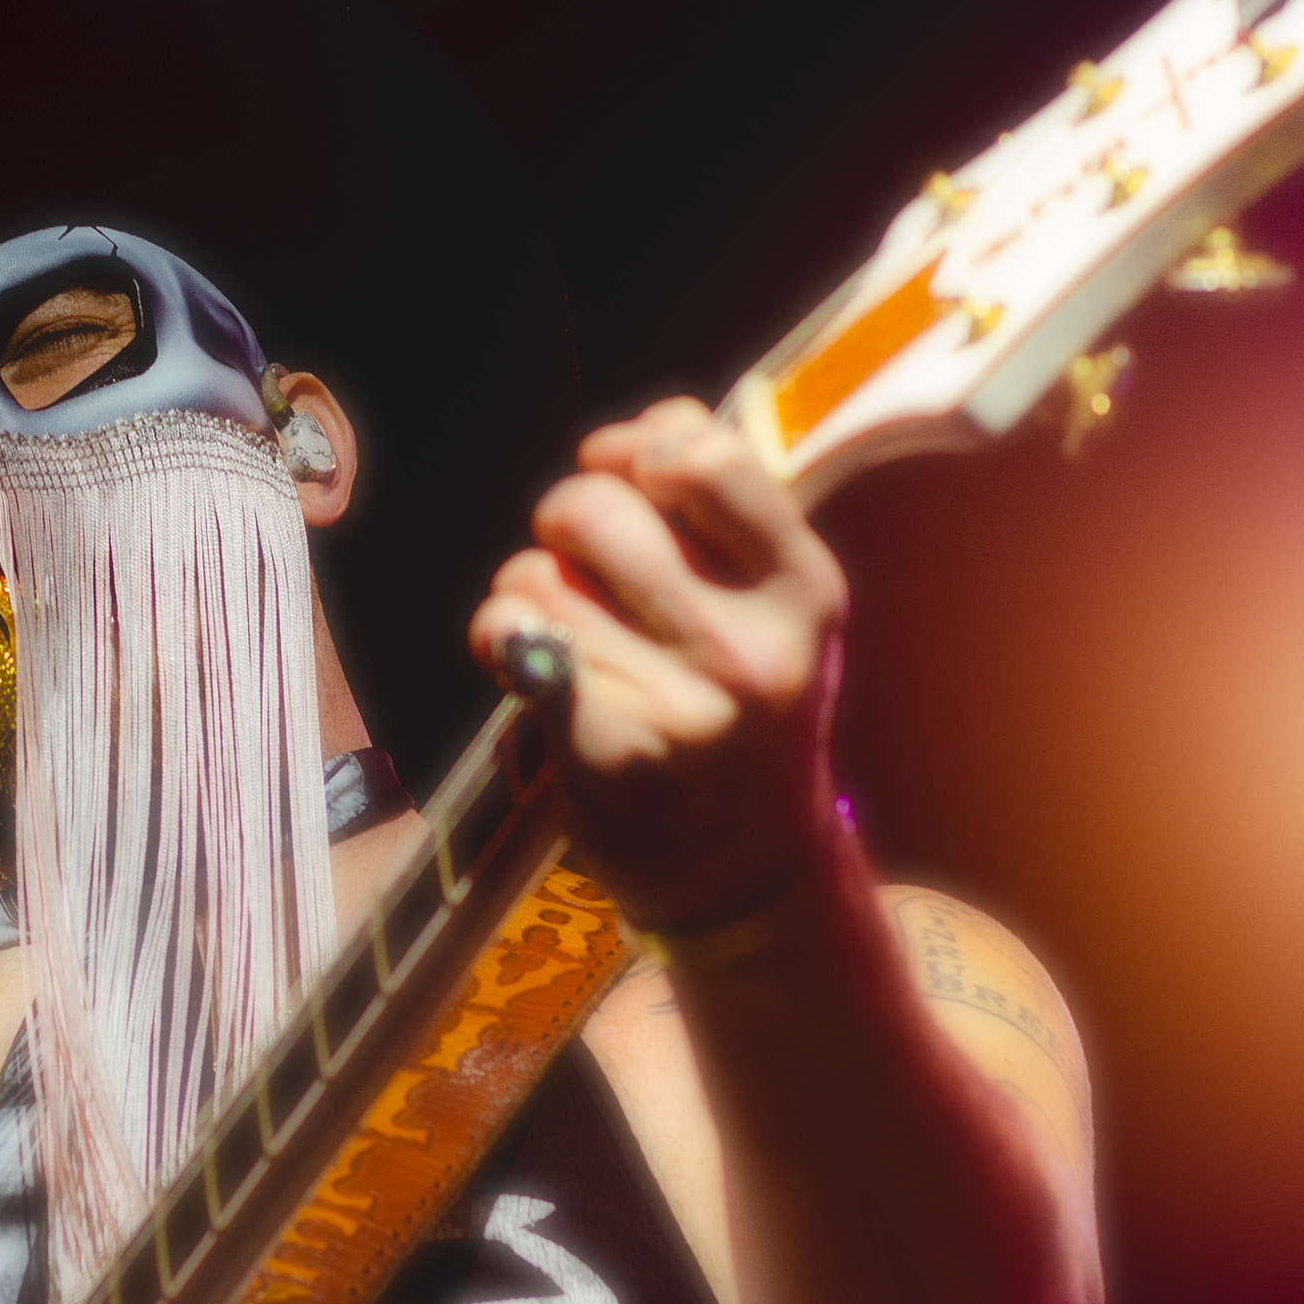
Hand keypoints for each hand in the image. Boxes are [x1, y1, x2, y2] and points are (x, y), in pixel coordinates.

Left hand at [468, 397, 848, 932]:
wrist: (749, 872)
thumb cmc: (747, 712)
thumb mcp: (779, 610)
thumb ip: (727, 509)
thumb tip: (645, 430)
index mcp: (804, 589)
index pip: (700, 455)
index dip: (634, 449)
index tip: (623, 476)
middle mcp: (753, 648)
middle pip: (596, 504)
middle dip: (566, 519)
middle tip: (581, 564)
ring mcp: (686, 708)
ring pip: (538, 573)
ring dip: (530, 590)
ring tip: (570, 632)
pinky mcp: (612, 754)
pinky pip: (515, 637)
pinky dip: (500, 635)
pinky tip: (523, 658)